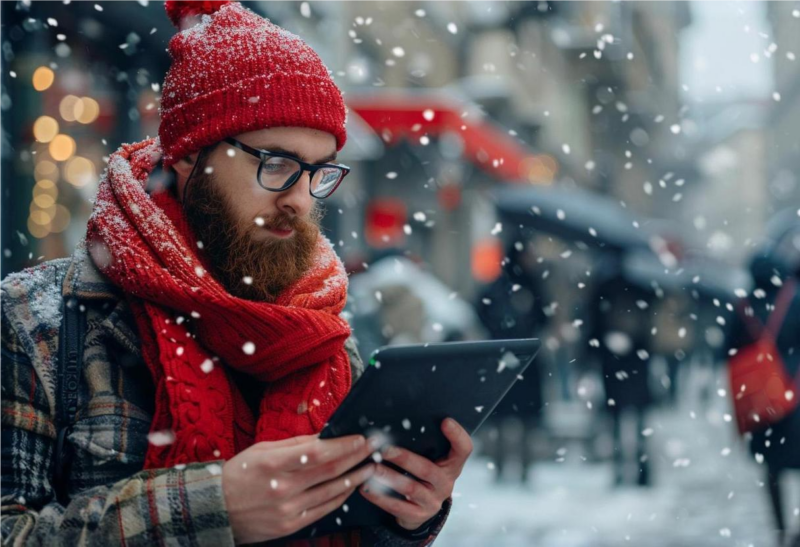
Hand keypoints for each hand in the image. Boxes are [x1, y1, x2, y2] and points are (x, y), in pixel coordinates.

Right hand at [222, 434, 376, 543]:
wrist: (216, 510)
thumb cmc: (239, 474)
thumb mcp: (263, 450)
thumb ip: (296, 444)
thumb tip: (325, 436)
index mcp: (274, 464)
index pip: (318, 453)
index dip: (344, 445)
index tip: (361, 438)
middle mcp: (283, 488)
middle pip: (330, 470)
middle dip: (357, 457)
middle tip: (374, 447)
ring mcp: (288, 510)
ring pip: (332, 492)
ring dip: (355, 478)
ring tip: (370, 466)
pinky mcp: (290, 526)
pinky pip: (324, 510)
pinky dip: (340, 497)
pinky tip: (351, 486)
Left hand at [359, 418, 472, 530]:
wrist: (421, 510)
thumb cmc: (422, 476)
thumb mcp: (431, 461)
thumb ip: (423, 445)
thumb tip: (397, 422)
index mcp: (451, 465)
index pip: (463, 449)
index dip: (457, 435)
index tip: (445, 421)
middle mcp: (445, 484)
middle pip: (427, 468)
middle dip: (404, 458)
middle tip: (385, 450)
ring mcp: (432, 501)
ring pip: (409, 488)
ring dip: (388, 477)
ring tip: (372, 468)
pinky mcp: (417, 515)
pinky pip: (396, 506)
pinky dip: (379, 496)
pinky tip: (365, 487)